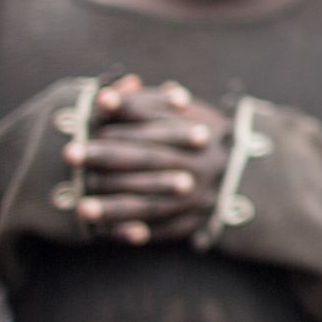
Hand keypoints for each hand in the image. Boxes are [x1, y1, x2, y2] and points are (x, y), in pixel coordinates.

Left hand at [64, 75, 230, 244]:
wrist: (252, 177)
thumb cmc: (210, 139)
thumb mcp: (190, 115)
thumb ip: (151, 103)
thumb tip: (115, 89)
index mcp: (198, 133)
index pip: (154, 122)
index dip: (124, 114)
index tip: (93, 111)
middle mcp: (198, 165)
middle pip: (146, 159)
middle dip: (105, 157)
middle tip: (69, 154)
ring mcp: (198, 197)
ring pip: (150, 202)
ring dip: (113, 206)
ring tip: (80, 207)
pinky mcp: (196, 222)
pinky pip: (161, 230)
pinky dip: (134, 231)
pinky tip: (105, 232)